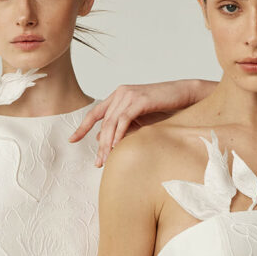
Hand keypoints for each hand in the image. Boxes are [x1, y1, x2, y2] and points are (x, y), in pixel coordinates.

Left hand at [69, 79, 210, 166]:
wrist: (184, 94)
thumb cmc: (165, 107)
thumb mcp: (140, 119)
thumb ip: (123, 126)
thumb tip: (105, 140)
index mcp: (118, 96)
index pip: (96, 113)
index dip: (83, 127)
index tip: (72, 140)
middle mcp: (121, 93)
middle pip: (103, 121)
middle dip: (99, 144)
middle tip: (97, 162)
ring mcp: (129, 95)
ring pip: (111, 122)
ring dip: (107, 143)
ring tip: (105, 159)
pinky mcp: (139, 100)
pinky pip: (124, 119)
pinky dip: (119, 134)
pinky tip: (116, 146)